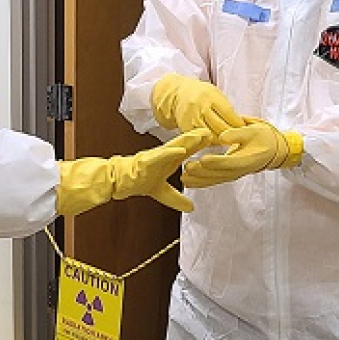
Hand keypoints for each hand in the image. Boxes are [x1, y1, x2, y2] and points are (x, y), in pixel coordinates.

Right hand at [56, 130, 208, 215]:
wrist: (120, 182)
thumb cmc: (139, 182)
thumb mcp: (163, 193)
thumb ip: (177, 199)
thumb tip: (191, 208)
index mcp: (170, 159)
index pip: (190, 149)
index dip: (203, 144)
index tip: (218, 139)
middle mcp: (165, 154)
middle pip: (186, 143)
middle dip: (201, 137)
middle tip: (217, 131)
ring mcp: (156, 156)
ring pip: (175, 145)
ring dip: (189, 140)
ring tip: (203, 135)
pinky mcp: (147, 160)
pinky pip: (160, 155)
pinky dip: (170, 152)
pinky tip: (181, 150)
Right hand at [151, 74, 243, 135]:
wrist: (177, 95)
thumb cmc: (202, 94)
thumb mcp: (216, 95)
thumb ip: (227, 109)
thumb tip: (243, 125)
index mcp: (211, 97)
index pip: (229, 115)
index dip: (239, 125)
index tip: (246, 130)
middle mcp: (201, 108)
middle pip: (222, 128)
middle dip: (233, 135)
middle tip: (240, 139)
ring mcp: (192, 119)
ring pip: (213, 137)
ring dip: (223, 141)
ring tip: (230, 141)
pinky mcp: (186, 129)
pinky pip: (202, 140)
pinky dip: (212, 142)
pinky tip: (217, 141)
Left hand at [182, 121, 302, 186]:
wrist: (272, 150)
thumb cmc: (263, 137)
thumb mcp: (254, 129)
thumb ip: (238, 133)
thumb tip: (222, 136)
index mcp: (246, 158)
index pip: (229, 161)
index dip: (216, 162)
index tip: (202, 159)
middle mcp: (239, 170)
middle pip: (218, 173)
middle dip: (201, 172)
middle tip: (186, 168)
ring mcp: (233, 174)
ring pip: (214, 180)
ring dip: (198, 180)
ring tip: (183, 178)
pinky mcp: (228, 176)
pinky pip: (214, 181)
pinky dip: (201, 183)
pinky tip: (188, 182)